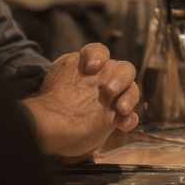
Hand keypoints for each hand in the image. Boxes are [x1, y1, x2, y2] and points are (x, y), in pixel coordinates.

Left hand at [21, 43, 139, 157]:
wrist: (53, 132)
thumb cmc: (53, 105)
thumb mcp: (59, 80)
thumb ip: (73, 68)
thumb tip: (81, 68)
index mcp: (87, 67)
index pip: (99, 52)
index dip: (99, 56)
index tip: (91, 68)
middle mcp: (102, 79)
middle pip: (124, 69)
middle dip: (121, 78)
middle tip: (110, 91)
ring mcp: (111, 99)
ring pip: (131, 90)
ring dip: (129, 98)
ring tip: (121, 109)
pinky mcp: (115, 119)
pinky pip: (130, 115)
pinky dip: (130, 119)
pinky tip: (123, 124)